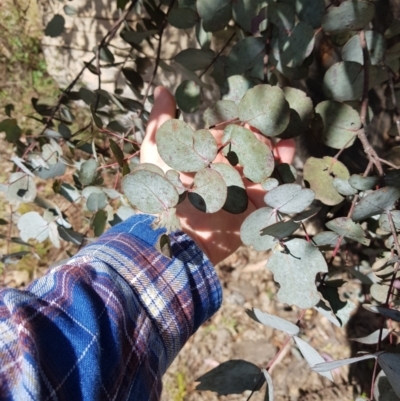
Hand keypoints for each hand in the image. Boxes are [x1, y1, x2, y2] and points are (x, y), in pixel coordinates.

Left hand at [141, 86, 295, 264]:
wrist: (181, 233)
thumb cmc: (164, 189)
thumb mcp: (156, 151)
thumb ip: (161, 121)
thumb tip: (162, 88)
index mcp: (206, 157)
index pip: (229, 133)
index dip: (241, 122)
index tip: (252, 109)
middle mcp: (225, 170)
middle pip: (250, 145)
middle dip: (262, 132)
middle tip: (269, 123)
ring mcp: (241, 186)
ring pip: (264, 160)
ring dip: (274, 146)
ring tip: (282, 136)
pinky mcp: (255, 203)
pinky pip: (273, 182)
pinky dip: (283, 166)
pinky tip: (288, 150)